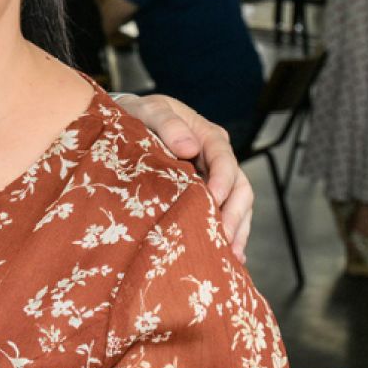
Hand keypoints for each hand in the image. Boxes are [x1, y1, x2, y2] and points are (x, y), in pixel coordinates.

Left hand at [119, 94, 253, 259]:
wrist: (128, 123)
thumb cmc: (139, 115)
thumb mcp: (150, 111)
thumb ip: (168, 124)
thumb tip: (189, 148)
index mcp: (208, 136)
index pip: (224, 159)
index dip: (222, 180)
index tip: (213, 200)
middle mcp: (217, 159)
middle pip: (239, 187)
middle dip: (234, 214)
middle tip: (223, 238)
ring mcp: (214, 178)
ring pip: (237, 205)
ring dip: (237, 230)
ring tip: (230, 256)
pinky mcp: (205, 195)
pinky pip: (224, 214)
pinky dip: (229, 234)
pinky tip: (229, 257)